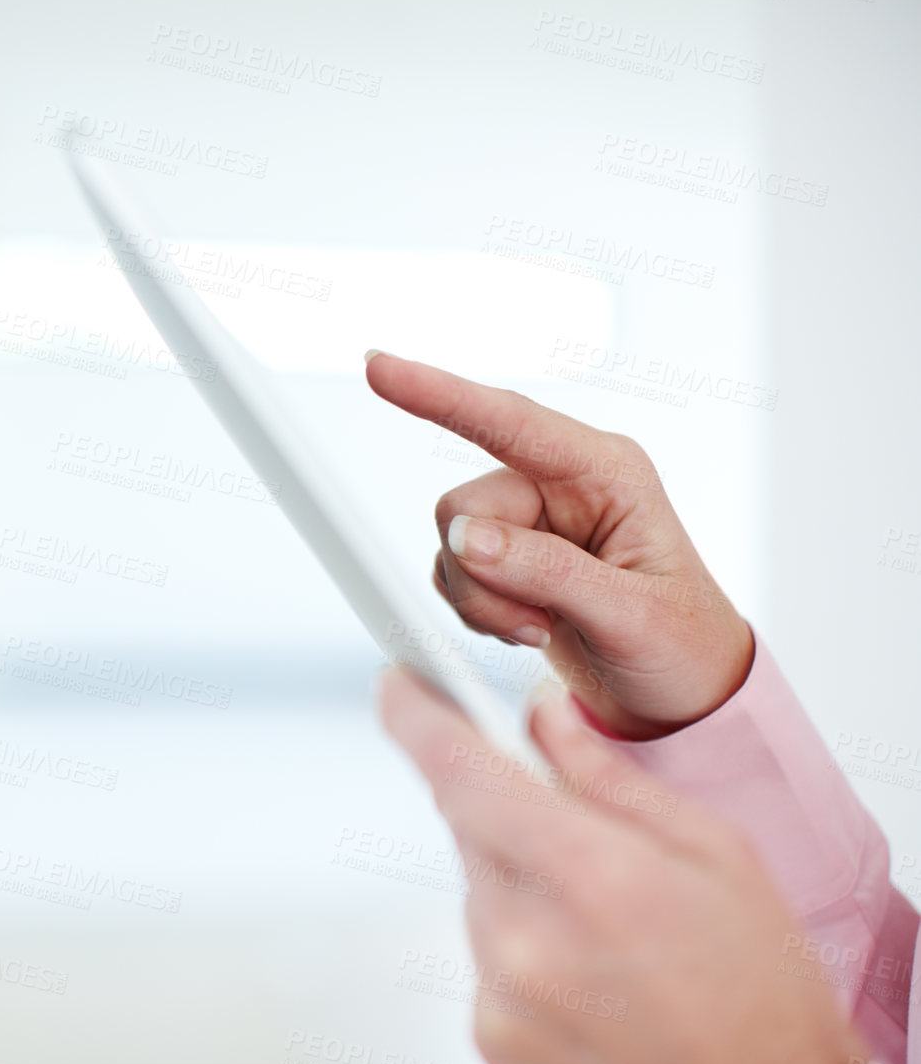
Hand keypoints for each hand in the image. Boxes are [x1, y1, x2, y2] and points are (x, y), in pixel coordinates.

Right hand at [366, 350, 751, 738]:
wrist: (683, 696)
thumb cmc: (682, 646)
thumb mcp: (630, 615)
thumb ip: (547, 570)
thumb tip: (467, 539)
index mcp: (606, 472)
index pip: (511, 422)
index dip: (440, 394)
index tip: (380, 368)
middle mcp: (561, 484)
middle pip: (465, 506)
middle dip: (483, 576)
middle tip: (533, 622)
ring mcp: (531, 520)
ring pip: (450, 544)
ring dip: (482, 601)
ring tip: (541, 628)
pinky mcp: (506, 556)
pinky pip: (451, 573)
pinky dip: (477, 613)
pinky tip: (527, 627)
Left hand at [376, 666, 862, 1063]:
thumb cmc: (764, 994)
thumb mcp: (715, 854)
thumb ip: (608, 774)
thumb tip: (542, 712)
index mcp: (587, 874)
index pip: (459, 769)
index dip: (415, 714)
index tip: (400, 683)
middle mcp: (526, 935)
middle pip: (470, 827)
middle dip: (512, 812)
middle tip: (582, 836)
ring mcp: (500, 991)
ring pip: (480, 890)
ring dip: (523, 883)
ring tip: (611, 927)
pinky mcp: (489, 1033)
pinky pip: (486, 953)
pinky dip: (523, 944)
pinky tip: (591, 974)